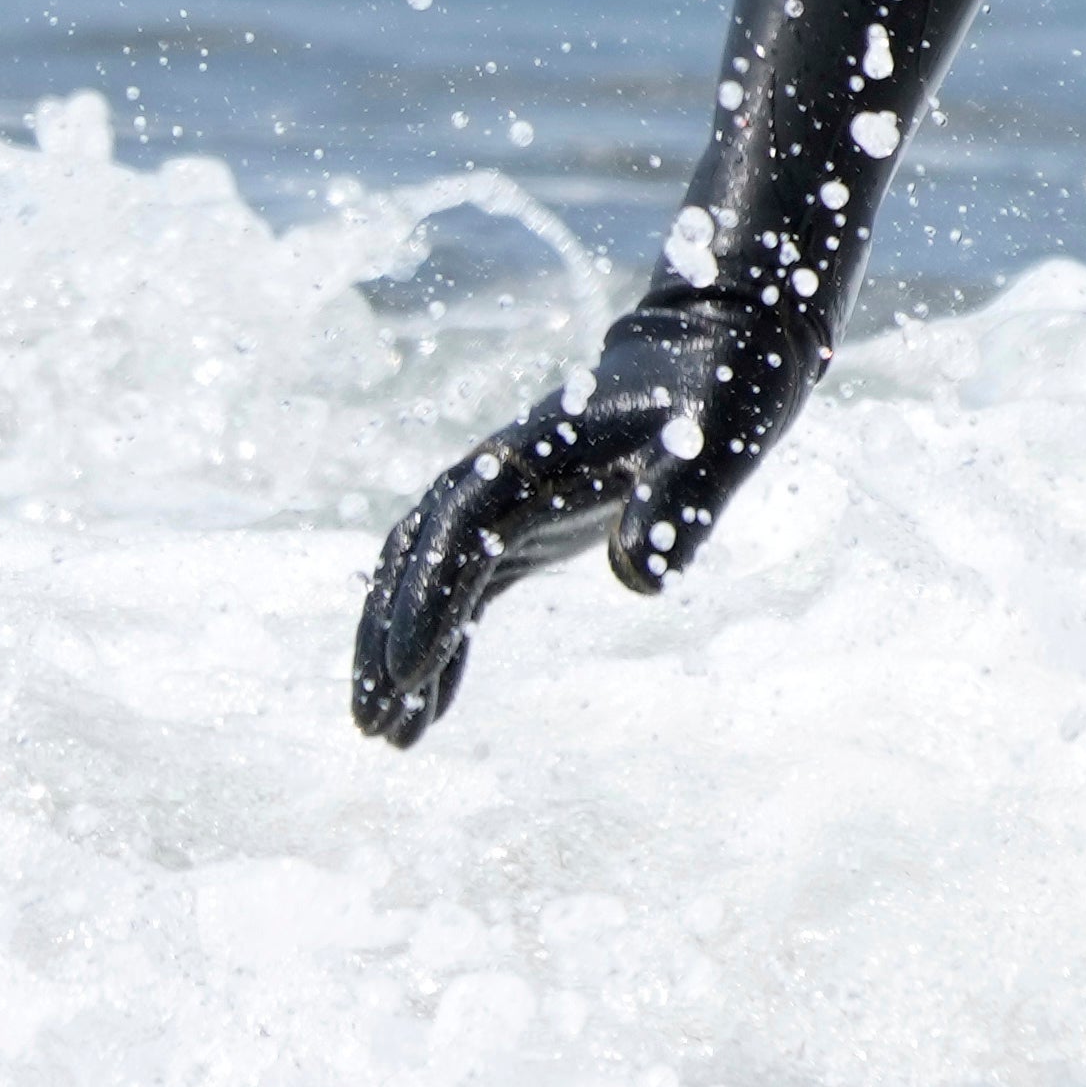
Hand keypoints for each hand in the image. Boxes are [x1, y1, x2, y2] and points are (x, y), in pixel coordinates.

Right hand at [346, 292, 806, 747]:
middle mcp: (496, 477)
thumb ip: (674, 504)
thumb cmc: (714, 395)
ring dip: (397, 648)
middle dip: (386, 639)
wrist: (711, 353)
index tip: (405, 671)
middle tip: (372, 722)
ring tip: (384, 733)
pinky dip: (442, 644)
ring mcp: (503, 503)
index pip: (456, 532)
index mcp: (528, 454)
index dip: (424, 601)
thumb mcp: (708, 447)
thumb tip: (640, 580)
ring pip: (421, 577)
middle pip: (414, 559)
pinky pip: (461, 592)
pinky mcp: (521, 528)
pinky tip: (433, 707)